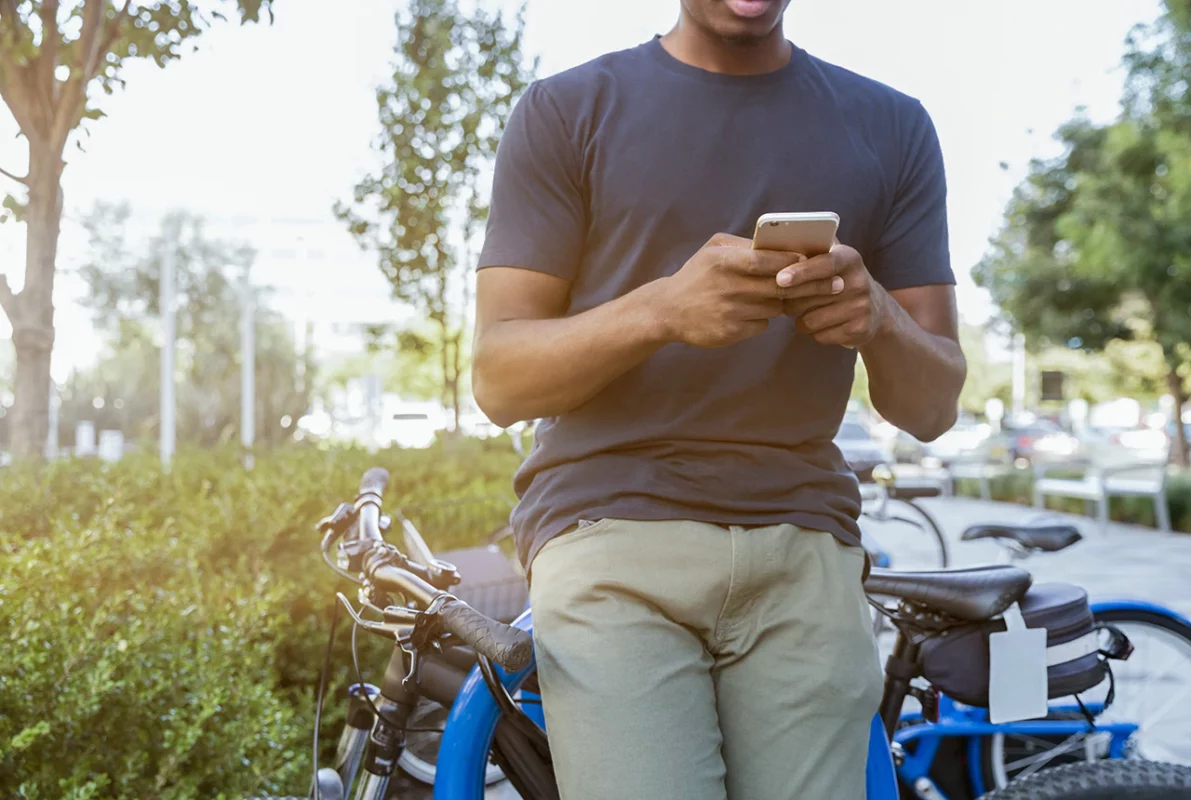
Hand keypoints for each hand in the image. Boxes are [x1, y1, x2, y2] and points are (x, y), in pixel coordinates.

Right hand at [658, 233, 842, 347]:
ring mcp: (729, 312)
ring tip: (798, 297)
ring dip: (786, 302)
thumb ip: (745, 246)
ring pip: (775, 307)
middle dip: (812, 286)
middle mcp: (727, 287)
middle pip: (780, 287)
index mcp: (724, 262)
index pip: (769, 261)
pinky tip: (756, 312)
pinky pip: (762, 324)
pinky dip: (764, 318)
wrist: (667, 311)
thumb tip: (783, 244)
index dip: (796, 262)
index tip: (818, 261)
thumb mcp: (714, 250)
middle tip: (837, 284)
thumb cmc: (697, 275)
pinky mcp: (730, 333)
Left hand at [775, 244, 890, 347]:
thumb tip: (772, 246)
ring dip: (800, 319)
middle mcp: (859, 282)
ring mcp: (861, 307)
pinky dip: (813, 332)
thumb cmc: (840, 280)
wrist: (876, 310)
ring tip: (807, 311)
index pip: (824, 264)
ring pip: (810, 320)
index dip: (800, 272)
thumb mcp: (833, 258)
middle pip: (809, 296)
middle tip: (784, 297)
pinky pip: (819, 336)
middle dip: (789, 299)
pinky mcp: (859, 330)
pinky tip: (822, 324)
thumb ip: (810, 250)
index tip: (780, 279)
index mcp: (849, 258)